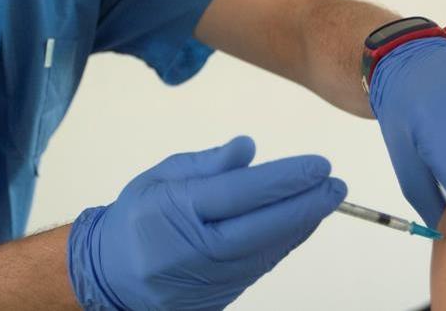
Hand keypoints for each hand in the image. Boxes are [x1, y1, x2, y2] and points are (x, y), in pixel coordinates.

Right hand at [67, 136, 346, 309]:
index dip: (283, 179)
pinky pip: (259, 268)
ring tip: (326, 200)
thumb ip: (208, 164)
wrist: (110, 277)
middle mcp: (192, 250)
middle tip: (336, 185)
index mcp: (174, 211)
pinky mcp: (218, 299)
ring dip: (301, 225)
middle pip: (260, 227)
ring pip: (265, 251)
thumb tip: (249, 148)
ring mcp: (206, 280)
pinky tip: (301, 224)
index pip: (239, 193)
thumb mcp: (162, 177)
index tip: (318, 164)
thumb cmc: (137, 218)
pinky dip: (284, 244)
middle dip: (304, 205)